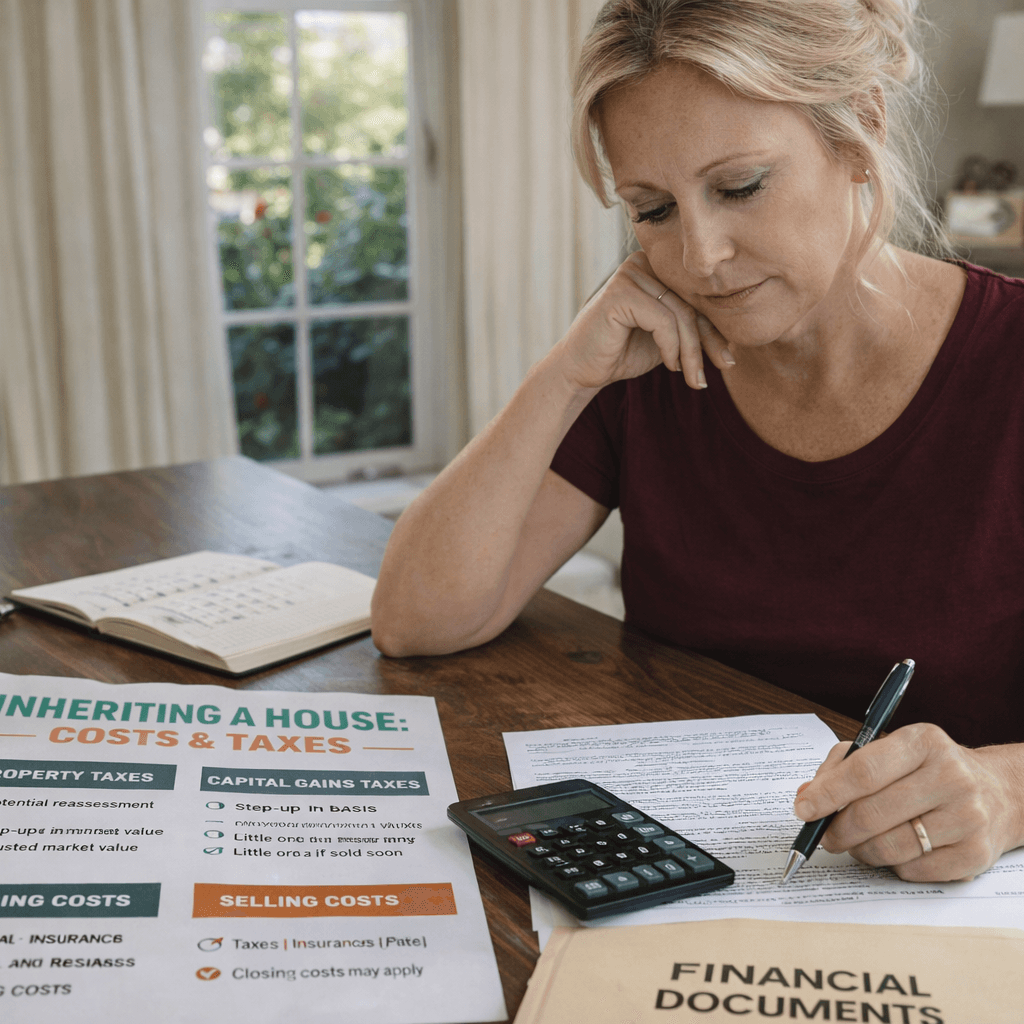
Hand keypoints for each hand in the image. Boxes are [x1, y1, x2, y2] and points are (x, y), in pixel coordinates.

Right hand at [555, 250, 734, 392]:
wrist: (583, 370)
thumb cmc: (623, 352)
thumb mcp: (667, 338)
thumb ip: (692, 326)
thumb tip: (737, 332)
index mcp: (656, 267)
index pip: (696, 297)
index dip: (715, 330)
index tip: (728, 360)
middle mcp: (644, 262)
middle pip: (692, 303)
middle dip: (707, 342)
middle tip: (718, 371)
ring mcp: (630, 274)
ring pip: (681, 314)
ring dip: (691, 352)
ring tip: (693, 378)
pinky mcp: (621, 292)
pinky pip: (663, 321)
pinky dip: (671, 347)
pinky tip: (669, 365)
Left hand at [793, 724, 1023, 881]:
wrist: (996, 793)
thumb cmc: (927, 770)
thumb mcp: (887, 752)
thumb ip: (841, 768)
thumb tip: (806, 796)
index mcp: (922, 742)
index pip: (864, 771)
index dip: (827, 794)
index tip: (803, 809)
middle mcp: (951, 776)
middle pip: (873, 813)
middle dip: (838, 830)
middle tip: (825, 835)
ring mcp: (967, 817)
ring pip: (889, 847)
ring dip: (861, 850)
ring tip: (857, 843)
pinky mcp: (975, 854)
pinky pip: (912, 870)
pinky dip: (891, 865)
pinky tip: (893, 849)